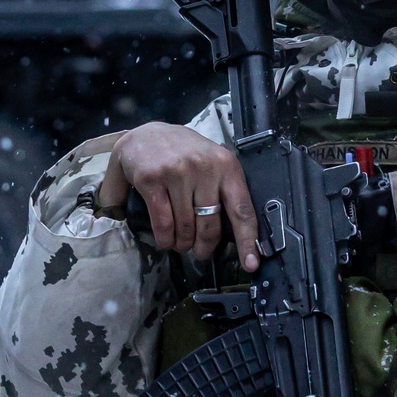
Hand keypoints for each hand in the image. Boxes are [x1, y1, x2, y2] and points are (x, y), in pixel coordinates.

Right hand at [96, 122, 259, 268]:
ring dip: (182, 243)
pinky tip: (165, 240)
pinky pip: (163, 222)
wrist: (145, 133)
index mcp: (226, 166)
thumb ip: (224, 192)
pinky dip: (165, 238)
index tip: (251, 264)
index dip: (247, 241)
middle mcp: (204, 168)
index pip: (242, 210)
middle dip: (205, 247)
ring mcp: (178, 172)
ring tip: (180, 244)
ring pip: (186, 227)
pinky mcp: (152, 179)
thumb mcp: (212, 163)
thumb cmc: (182, 153)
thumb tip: (238, 235)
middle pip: (211, 225)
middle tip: (201, 253)